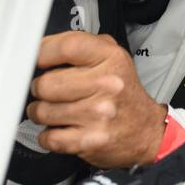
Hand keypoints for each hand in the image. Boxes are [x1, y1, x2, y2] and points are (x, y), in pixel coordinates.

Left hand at [27, 31, 167, 168]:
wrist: (146, 130)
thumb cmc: (123, 93)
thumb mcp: (112, 56)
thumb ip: (80, 44)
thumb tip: (41, 46)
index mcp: (110, 58)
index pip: (66, 46)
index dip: (43, 52)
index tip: (39, 60)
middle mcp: (106, 85)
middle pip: (46, 83)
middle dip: (40, 88)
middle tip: (50, 91)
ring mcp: (98, 114)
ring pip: (42, 111)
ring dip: (42, 112)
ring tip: (56, 110)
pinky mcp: (90, 140)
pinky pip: (48, 137)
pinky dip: (48, 136)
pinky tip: (60, 128)